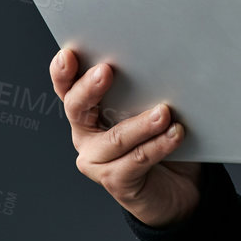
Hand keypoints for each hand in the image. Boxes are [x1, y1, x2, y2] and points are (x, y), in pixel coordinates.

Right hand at [51, 47, 204, 229]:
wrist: (176, 186)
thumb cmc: (161, 138)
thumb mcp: (150, 107)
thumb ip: (146, 89)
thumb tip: (161, 64)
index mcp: (88, 110)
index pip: (68, 87)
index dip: (63, 71)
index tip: (69, 54)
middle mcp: (86, 135)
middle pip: (77, 108)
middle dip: (89, 88)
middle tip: (106, 71)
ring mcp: (97, 161)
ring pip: (115, 138)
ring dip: (140, 124)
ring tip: (163, 112)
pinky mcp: (117, 181)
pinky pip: (137, 160)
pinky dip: (158, 146)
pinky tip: (175, 133)